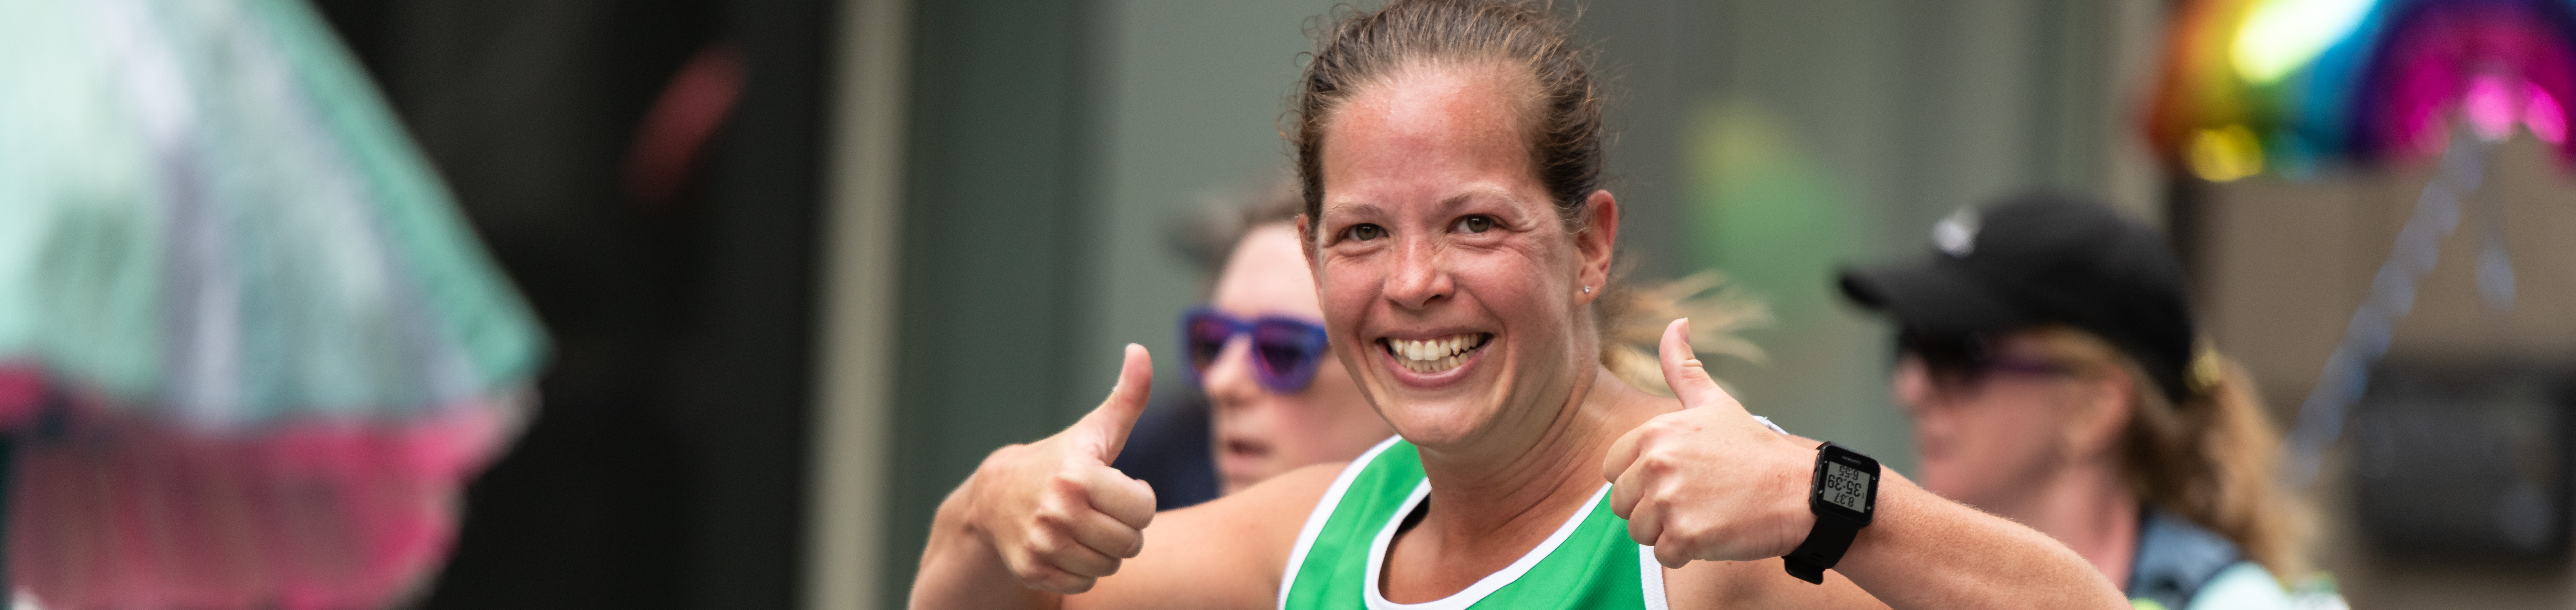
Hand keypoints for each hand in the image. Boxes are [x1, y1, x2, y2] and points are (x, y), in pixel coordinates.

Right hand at [961, 344, 1160, 593]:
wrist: (997, 497)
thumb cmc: (1060, 460)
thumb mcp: (1094, 429)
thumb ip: (1126, 395)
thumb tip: (1140, 350)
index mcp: (1078, 475)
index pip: (1143, 507)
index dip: (1138, 499)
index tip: (1120, 487)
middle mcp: (1057, 511)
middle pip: (1130, 542)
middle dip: (1125, 527)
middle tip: (1104, 511)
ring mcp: (1042, 543)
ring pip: (1109, 566)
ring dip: (1105, 550)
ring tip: (1088, 527)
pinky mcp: (1032, 570)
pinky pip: (1084, 583)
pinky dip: (1082, 569)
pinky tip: (1069, 545)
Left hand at [1604, 319, 1817, 567]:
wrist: (1801, 492)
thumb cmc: (1755, 451)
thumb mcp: (1715, 403)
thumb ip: (1683, 367)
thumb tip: (1675, 322)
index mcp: (1655, 433)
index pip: (1613, 470)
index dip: (1641, 480)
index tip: (1677, 478)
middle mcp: (1657, 463)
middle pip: (1623, 505)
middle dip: (1653, 509)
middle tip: (1696, 499)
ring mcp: (1671, 501)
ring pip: (1640, 532)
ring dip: (1669, 532)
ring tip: (1706, 514)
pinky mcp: (1687, 535)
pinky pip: (1664, 555)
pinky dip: (1686, 553)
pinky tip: (1714, 532)